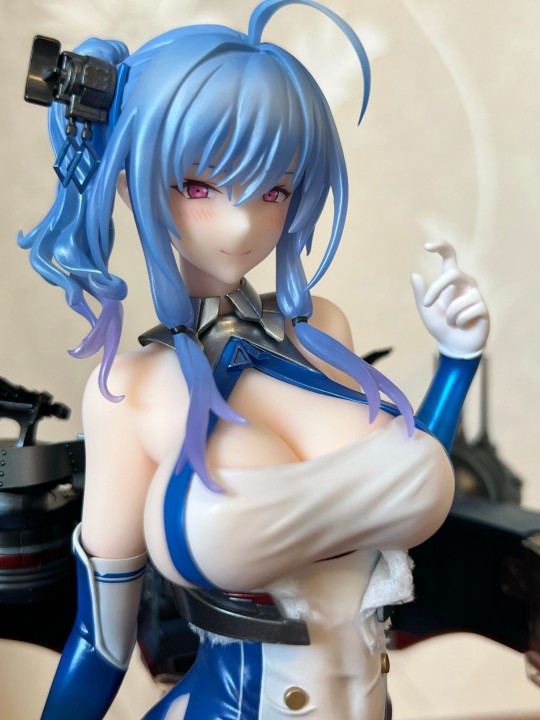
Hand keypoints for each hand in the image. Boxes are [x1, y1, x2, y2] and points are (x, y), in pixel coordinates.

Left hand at [411, 241, 488, 357]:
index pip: (450, 258)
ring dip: (448, 317)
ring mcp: (476, 295)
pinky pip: (466, 313)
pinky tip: (464, 326)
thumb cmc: (442, 326)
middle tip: (426, 305)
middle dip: (436, 289)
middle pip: (453, 274)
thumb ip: (421, 295)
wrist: (456, 345)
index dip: (441, 247)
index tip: (427, 246)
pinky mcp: (484, 308)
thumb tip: (414, 275)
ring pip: (457, 301)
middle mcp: (466, 284)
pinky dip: (459, 323)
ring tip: (453, 323)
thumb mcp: (426, 311)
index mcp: (451, 282)